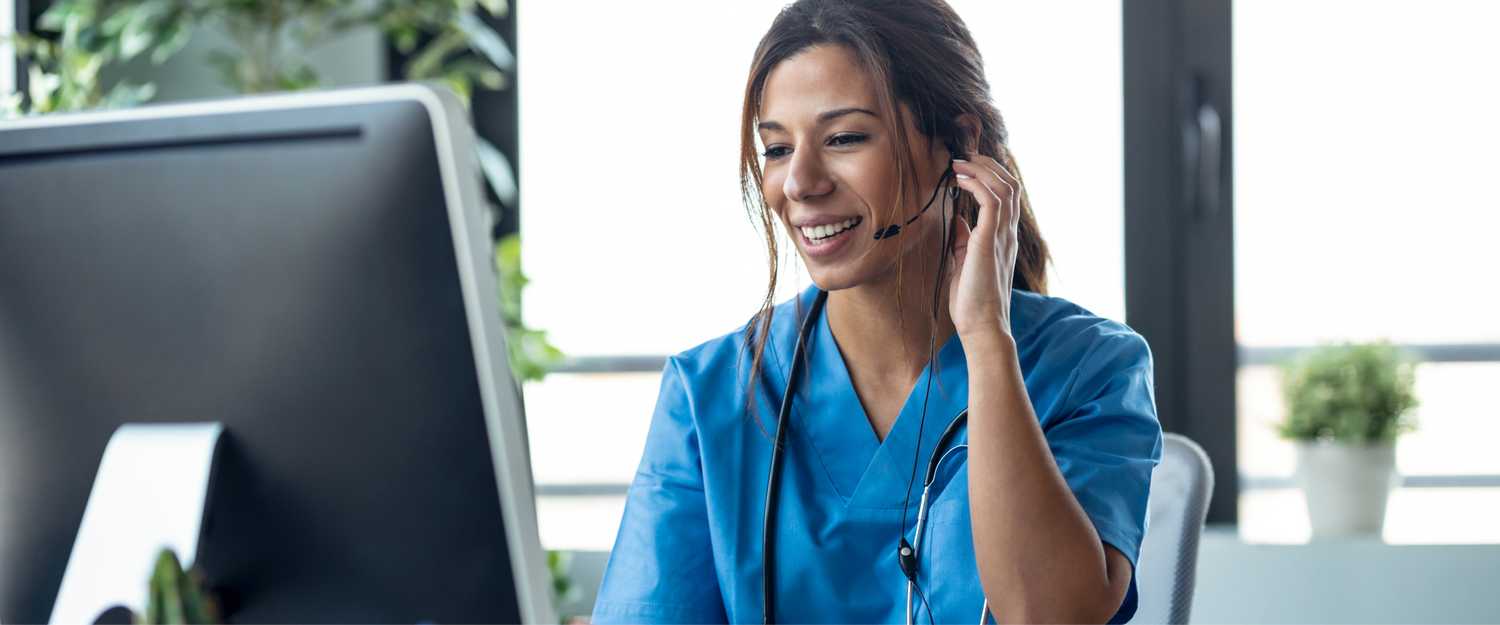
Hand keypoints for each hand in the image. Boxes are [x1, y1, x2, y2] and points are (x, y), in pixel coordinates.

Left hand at [945, 150, 1021, 341]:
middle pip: (1010, 185)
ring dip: (981, 169)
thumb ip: (963, 240)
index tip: (967, 167)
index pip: (1007, 197)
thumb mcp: (963, 263)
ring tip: (960, 162)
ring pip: (1004, 187)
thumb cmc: (971, 301)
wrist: (981, 327)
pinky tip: (960, 180)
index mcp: (1003, 239)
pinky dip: (976, 184)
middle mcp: (1007, 234)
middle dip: (988, 165)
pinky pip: (991, 201)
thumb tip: (958, 220)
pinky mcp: (991, 241)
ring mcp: (1002, 236)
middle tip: (964, 157)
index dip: (990, 176)